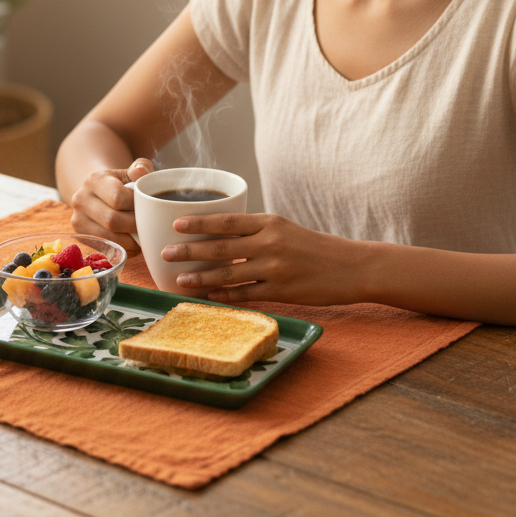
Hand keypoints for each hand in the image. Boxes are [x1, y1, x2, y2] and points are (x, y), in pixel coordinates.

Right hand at [70, 158, 153, 256]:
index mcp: (94, 180)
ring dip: (131, 240)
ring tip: (143, 235)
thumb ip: (142, 167)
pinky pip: (106, 246)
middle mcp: (80, 199)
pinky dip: (124, 248)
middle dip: (135, 225)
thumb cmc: (124, 183)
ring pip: (109, 237)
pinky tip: (134, 242)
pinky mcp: (81, 236)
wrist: (100, 194)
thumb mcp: (133, 171)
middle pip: (112, 220)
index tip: (148, 208)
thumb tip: (140, 172)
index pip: (118, 197)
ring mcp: (78, 219)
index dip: (137, 206)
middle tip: (149, 225)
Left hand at [161, 212, 367, 305]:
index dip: (199, 223)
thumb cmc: (315, 247)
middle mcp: (270, 243)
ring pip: (228, 273)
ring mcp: (275, 269)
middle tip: (164, 253)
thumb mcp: (285, 229)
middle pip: (221, 247)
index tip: (175, 224)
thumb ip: (256, 231)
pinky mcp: (282, 292)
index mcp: (269, 223)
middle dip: (189, 251)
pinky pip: (245, 295)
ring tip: (179, 280)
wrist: (351, 267)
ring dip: (200, 277)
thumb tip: (221, 235)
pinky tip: (208, 296)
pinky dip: (224, 296)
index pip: (227, 220)